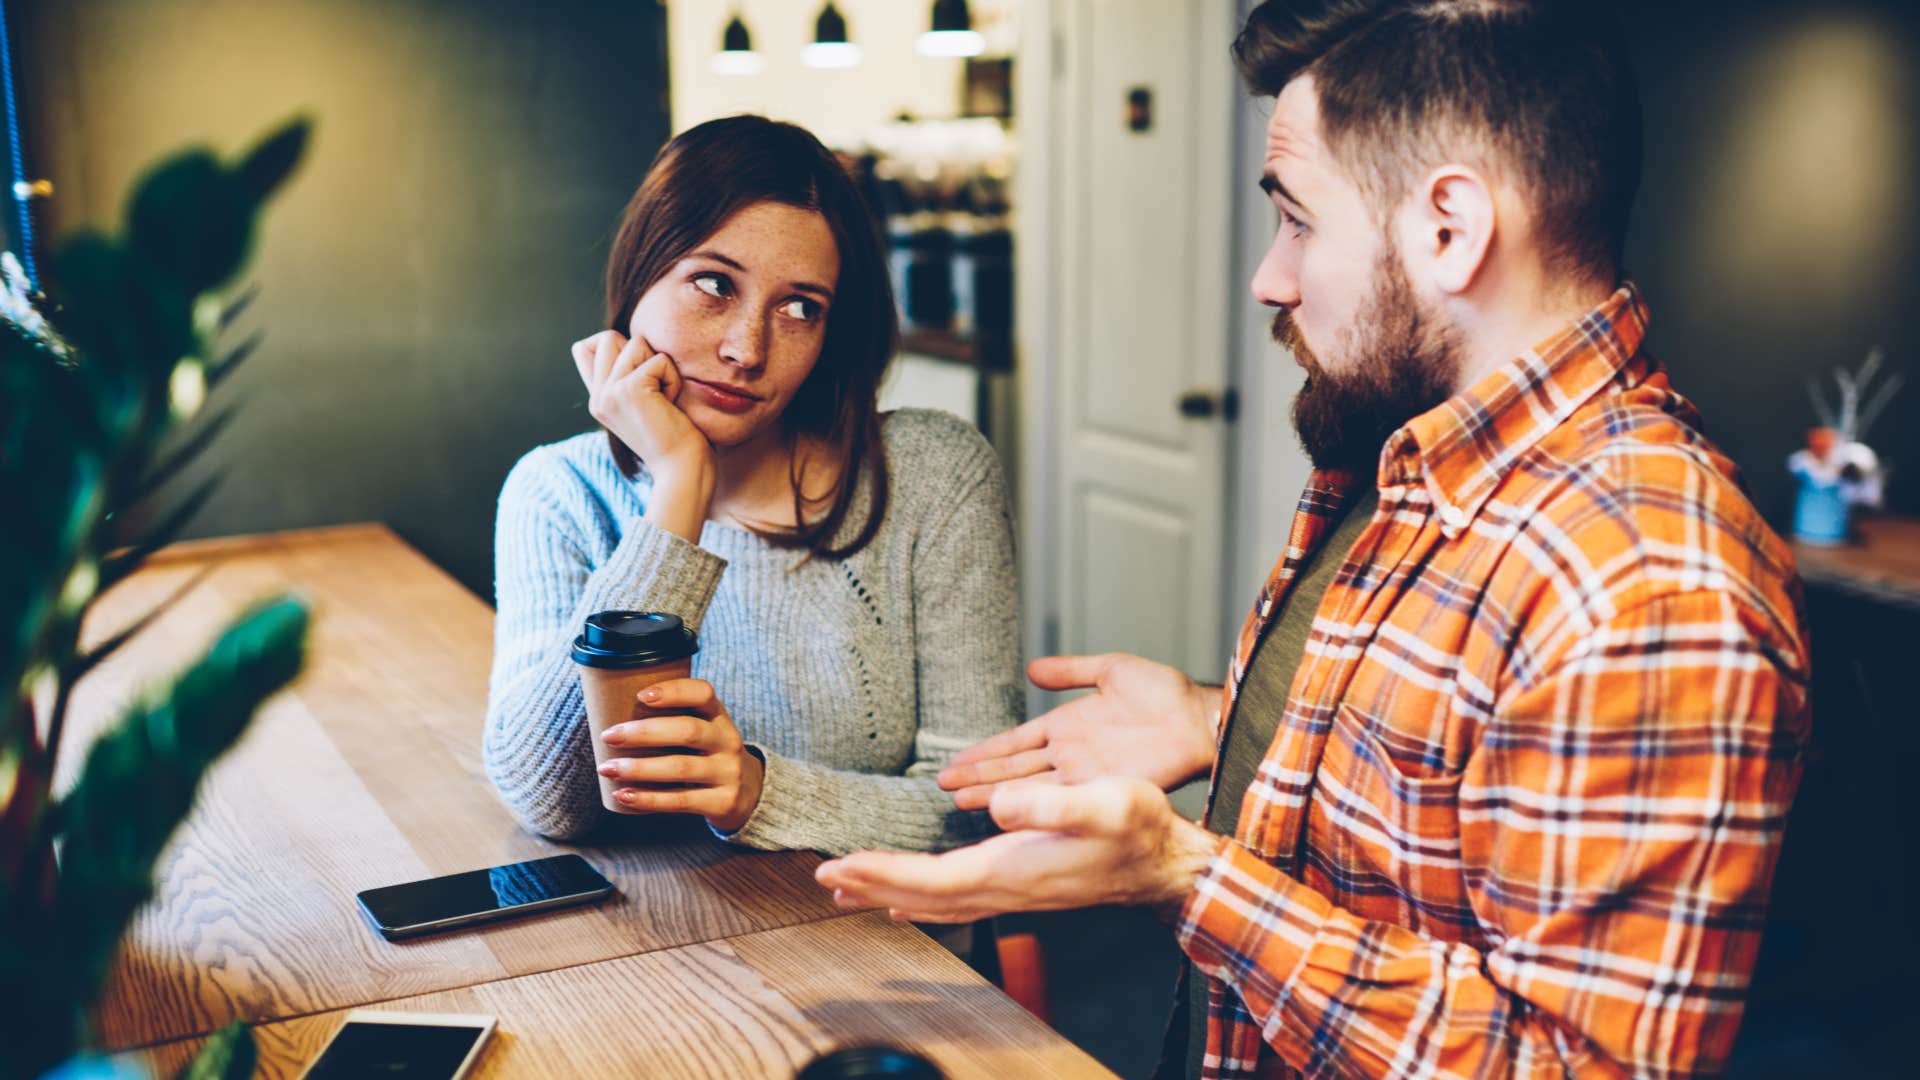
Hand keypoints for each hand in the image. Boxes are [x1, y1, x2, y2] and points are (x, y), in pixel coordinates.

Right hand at [572, 330, 714, 538]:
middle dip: (641, 353)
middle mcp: (598, 397)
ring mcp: (609, 393)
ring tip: (665, 399)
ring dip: (661, 366)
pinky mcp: (629, 390)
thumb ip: (630, 378)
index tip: (641, 376)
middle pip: (608, 337)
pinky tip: (672, 405)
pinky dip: (673, 378)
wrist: (682, 471)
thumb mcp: (645, 406)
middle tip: (657, 389)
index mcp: (599, 401)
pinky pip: (659, 360)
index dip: (614, 346)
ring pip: (636, 342)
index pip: (584, 349)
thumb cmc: (677, 439)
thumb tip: (636, 343)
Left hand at [597, 678, 762, 832]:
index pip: (703, 693)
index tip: (641, 695)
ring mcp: (728, 773)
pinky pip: (681, 800)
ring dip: (639, 768)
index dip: (673, 691)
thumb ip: (672, 721)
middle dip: (644, 732)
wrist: (749, 794)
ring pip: (681, 767)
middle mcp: (727, 741)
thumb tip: (608, 712)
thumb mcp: (704, 731)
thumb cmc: (708, 756)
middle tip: (609, 735)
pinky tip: (624, 795)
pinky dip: (649, 799)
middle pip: (688, 731)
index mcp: (718, 717)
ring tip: (607, 769)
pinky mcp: (722, 801)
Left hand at [815, 777, 1225, 922]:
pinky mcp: (1023, 887)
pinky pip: (958, 900)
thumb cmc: (1140, 828)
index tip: (838, 865)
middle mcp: (1006, 889)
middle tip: (823, 877)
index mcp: (1013, 869)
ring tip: (851, 889)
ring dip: (891, 894)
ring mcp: (1014, 893)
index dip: (881, 873)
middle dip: (872, 885)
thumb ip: (1051, 804)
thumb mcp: (1104, 802)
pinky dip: (924, 898)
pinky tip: (912, 898)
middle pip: (924, 897)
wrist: (1168, 863)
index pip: (931, 880)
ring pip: (938, 903)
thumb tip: (999, 806)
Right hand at [937, 654, 1220, 808]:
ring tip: (959, 799)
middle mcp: (1068, 754)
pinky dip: (1029, 803)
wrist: (1198, 719)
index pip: (1015, 742)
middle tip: (942, 785)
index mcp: (1066, 726)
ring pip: (1027, 785)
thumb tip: (1033, 668)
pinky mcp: (1100, 787)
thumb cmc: (1163, 693)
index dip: (985, 751)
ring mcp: (1082, 774)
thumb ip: (1071, 670)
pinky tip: (1004, 810)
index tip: (955, 760)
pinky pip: (1057, 797)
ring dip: (994, 792)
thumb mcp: (1110, 670)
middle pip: (1013, 768)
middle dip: (977, 776)